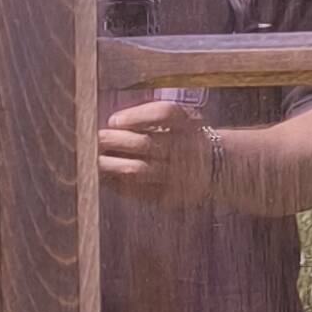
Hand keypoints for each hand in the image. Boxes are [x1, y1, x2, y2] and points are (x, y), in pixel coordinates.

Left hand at [98, 95, 217, 210]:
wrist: (215, 167)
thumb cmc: (184, 138)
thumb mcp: (180, 120)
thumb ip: (151, 117)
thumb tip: (111, 124)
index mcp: (189, 124)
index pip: (164, 114)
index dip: (136, 115)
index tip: (113, 120)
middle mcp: (186, 150)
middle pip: (145, 143)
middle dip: (115, 140)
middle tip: (96, 139)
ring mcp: (179, 176)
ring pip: (138, 170)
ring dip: (111, 164)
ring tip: (96, 160)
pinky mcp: (170, 197)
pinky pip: (138, 191)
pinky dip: (118, 183)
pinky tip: (105, 177)